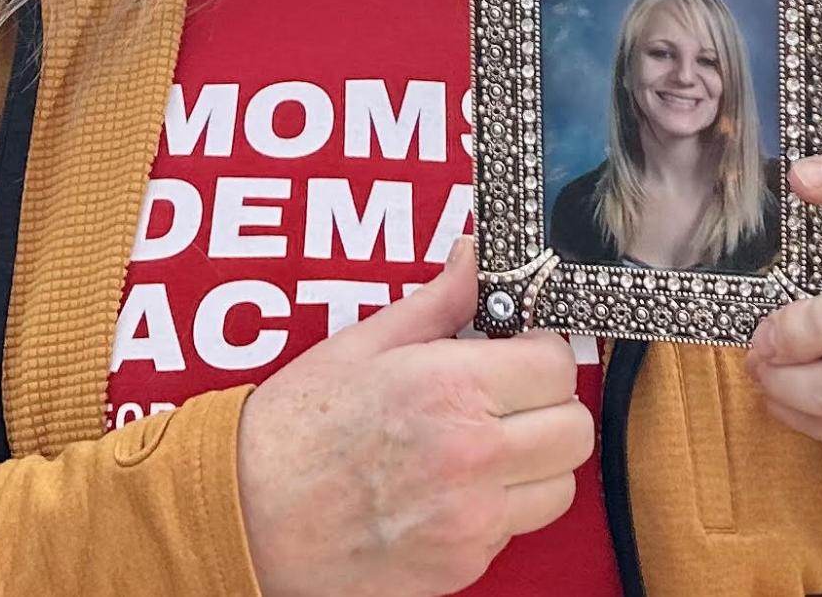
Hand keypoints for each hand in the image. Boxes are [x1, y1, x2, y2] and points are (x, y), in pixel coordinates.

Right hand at [236, 243, 592, 596]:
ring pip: (558, 487)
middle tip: (510, 399)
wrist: (246, 517)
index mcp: (451, 389)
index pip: (557, 364)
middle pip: (575, 430)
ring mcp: (472, 521)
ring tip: (483, 447)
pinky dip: (496, 509)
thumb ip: (440, 300)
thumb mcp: (362, 343)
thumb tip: (479, 255)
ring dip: (534, 464)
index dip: (540, 352)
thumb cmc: (294, 428)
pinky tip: (450, 489)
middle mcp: (473, 458)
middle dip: (550, 407)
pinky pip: (514, 530)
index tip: (518, 352)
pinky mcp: (461, 567)